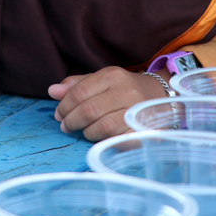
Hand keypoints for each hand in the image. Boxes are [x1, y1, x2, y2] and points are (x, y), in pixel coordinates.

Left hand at [48, 66, 170, 140]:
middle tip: (65, 126)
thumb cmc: (125, 90)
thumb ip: (77, 85)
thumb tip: (52, 91)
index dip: (64, 106)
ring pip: (102, 126)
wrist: (163, 97)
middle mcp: (126, 90)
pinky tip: (100, 138)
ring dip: (87, 132)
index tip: (58, 114)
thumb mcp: (102, 80)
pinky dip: (105, 140)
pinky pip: (118, 138)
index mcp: (113, 75)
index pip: (79, 92)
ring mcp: (137, 110)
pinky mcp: (144, 129)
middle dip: (71, 121)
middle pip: (89, 110)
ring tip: (83, 131)